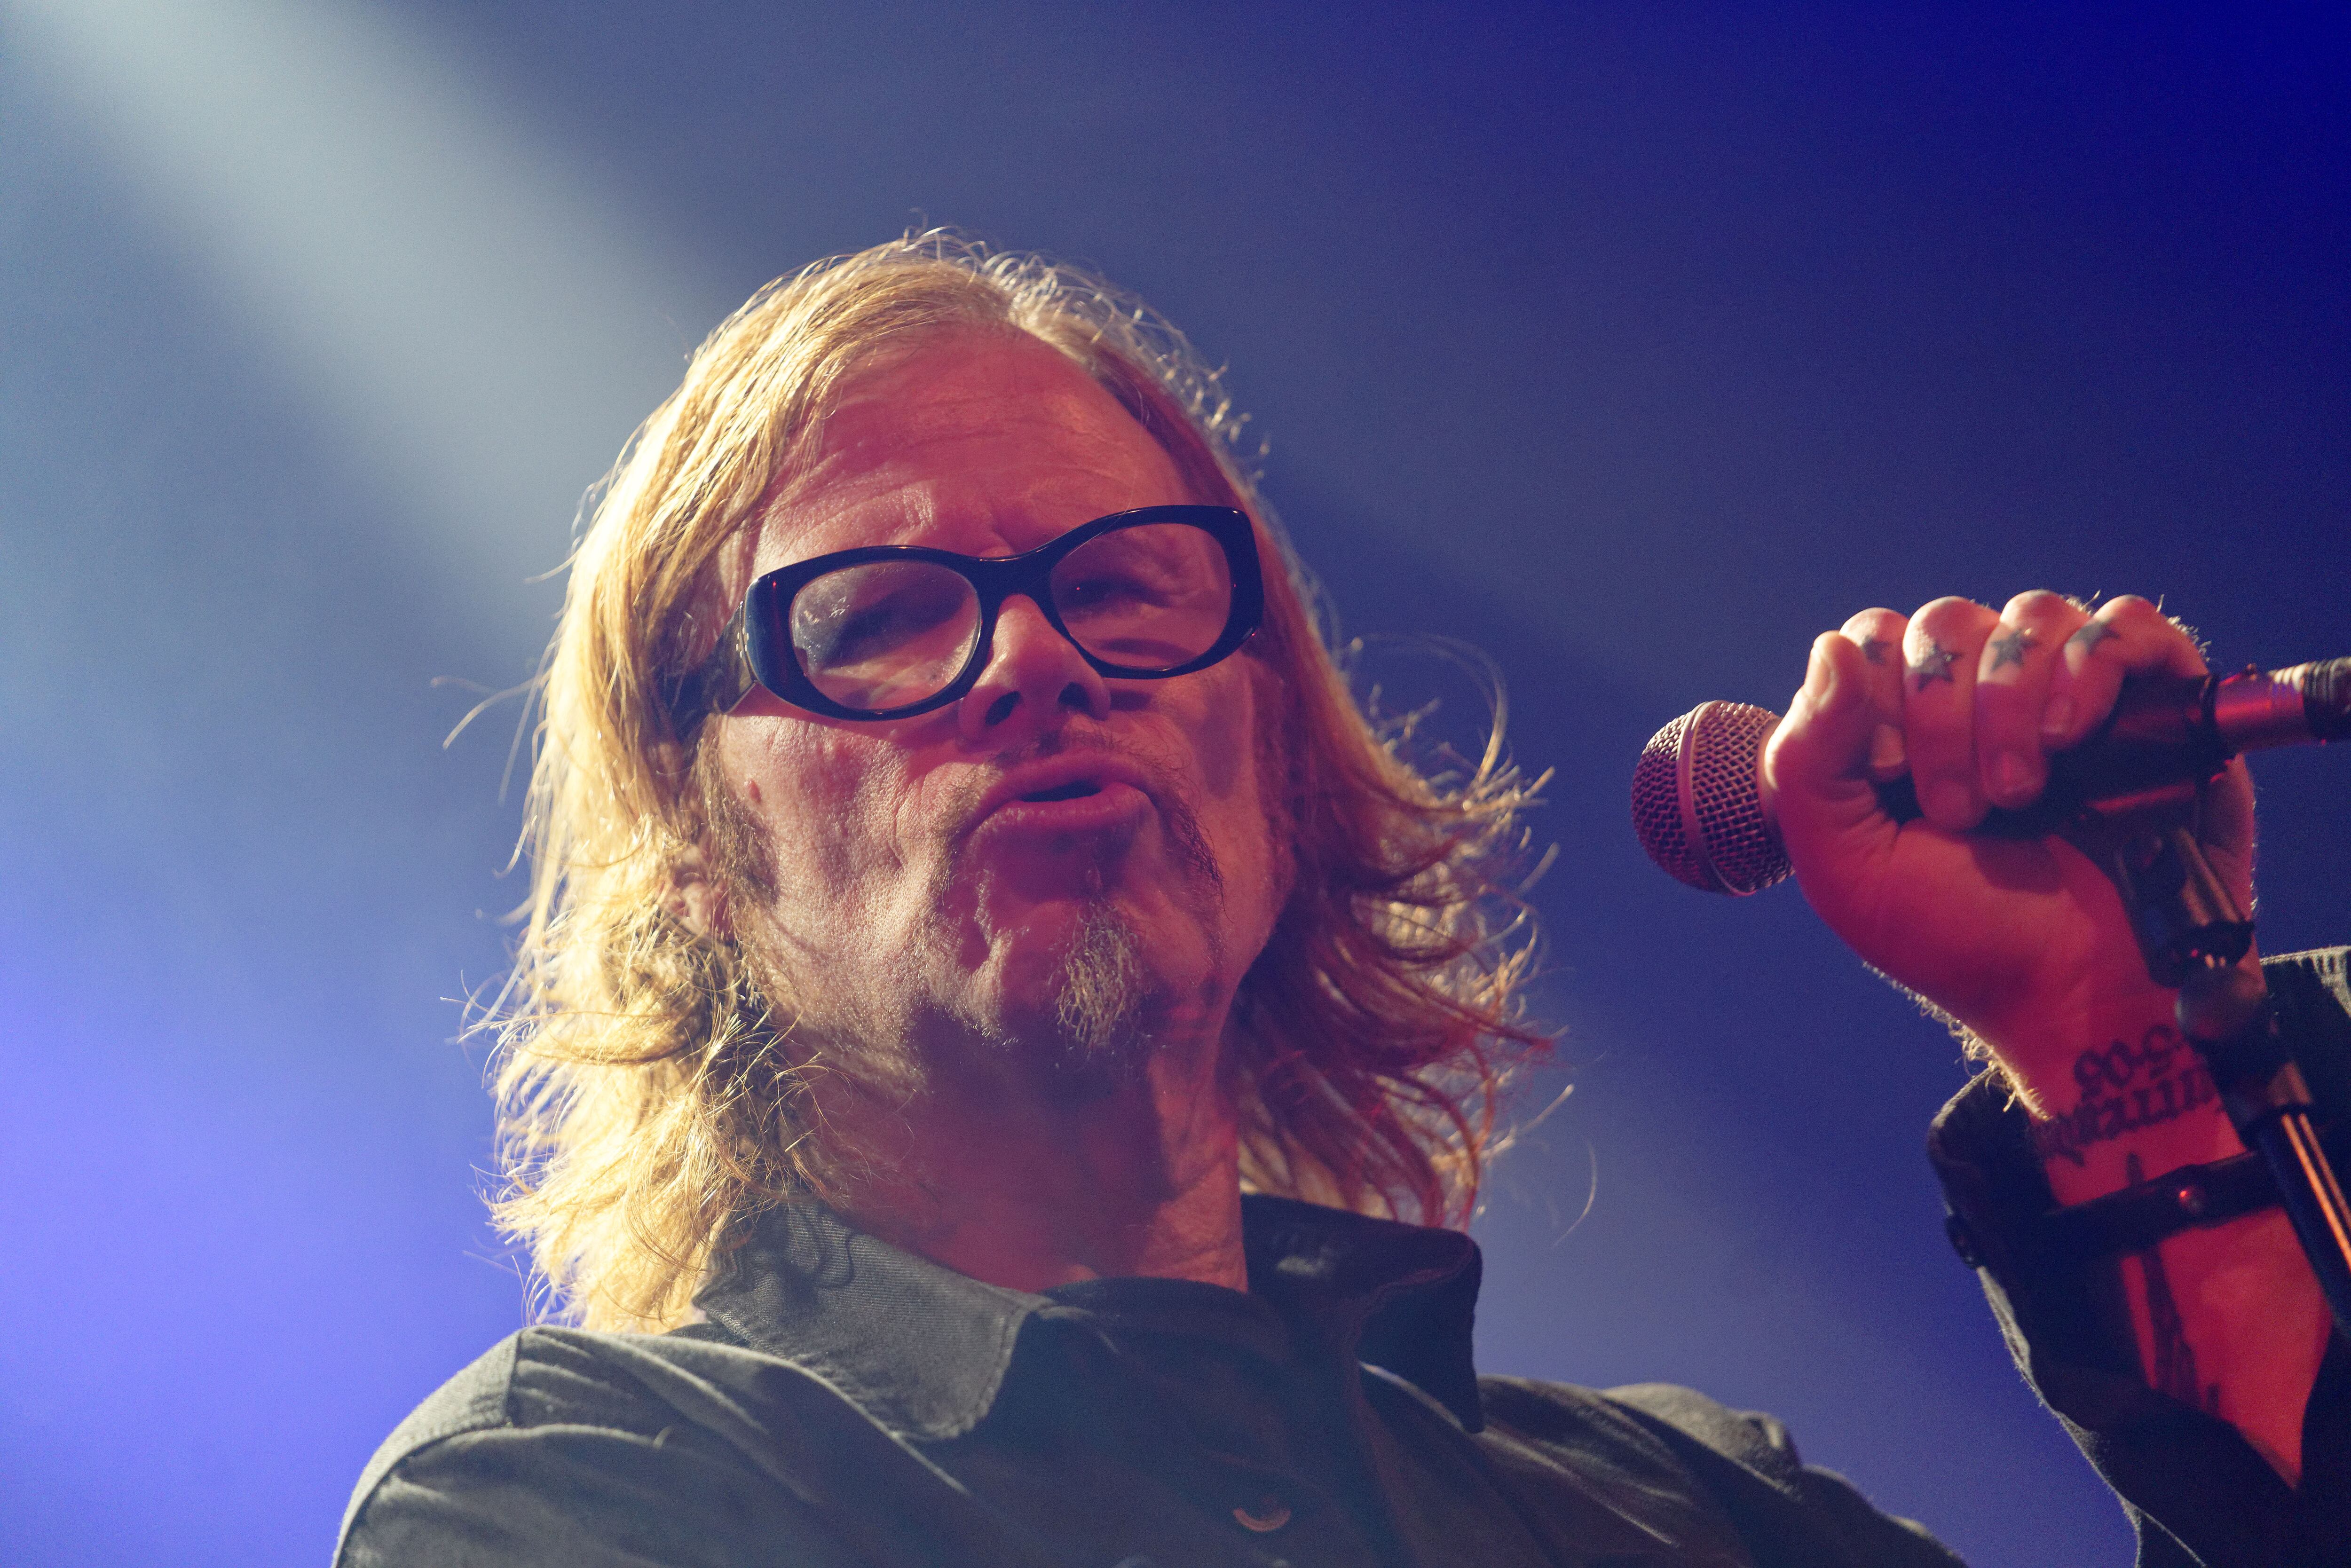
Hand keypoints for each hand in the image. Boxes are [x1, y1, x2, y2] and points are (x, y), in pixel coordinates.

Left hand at [1762, 591, 2254, 1094]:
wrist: (2070, 995)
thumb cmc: (1952, 936)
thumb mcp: (1844, 864)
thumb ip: (1808, 759)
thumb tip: (1832, 649)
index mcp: (1901, 725)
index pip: (1875, 638)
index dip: (1876, 698)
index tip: (1892, 781)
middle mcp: (1983, 696)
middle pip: (1947, 622)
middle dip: (1941, 714)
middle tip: (1960, 810)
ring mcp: (2068, 695)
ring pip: (2031, 614)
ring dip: (2011, 703)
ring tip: (2020, 793)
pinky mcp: (2152, 706)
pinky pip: (2128, 624)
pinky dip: (2094, 665)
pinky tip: (2073, 735)